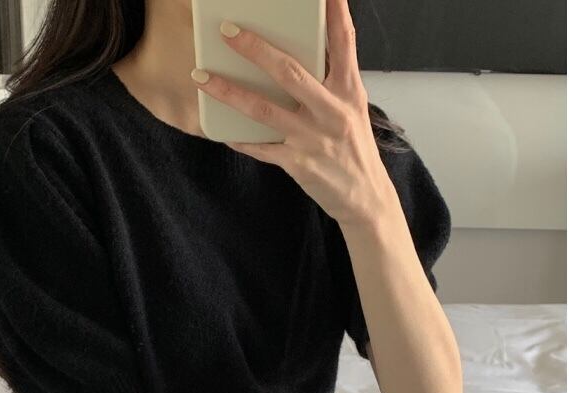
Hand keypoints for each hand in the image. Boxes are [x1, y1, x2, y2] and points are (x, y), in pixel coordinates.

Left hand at [194, 0, 393, 226]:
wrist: (366, 199)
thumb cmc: (354, 148)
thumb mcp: (353, 108)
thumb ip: (331, 79)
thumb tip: (304, 50)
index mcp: (349, 91)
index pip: (343, 42)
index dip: (334, 12)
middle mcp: (331, 111)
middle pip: (289, 72)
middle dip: (255, 49)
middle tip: (227, 31)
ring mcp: (313, 138)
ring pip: (264, 110)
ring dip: (230, 92)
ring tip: (202, 77)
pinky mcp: (299, 164)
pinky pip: (261, 148)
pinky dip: (240, 138)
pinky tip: (221, 129)